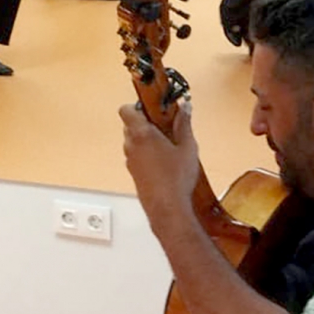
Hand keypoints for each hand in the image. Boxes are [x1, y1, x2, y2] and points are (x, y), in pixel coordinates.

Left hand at [120, 101, 199, 233]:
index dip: (137, 106)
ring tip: (167, 145)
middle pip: (130, 124)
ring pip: (132, 141)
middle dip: (145, 122)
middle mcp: (131, 145)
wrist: (167, 207)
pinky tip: (164, 161)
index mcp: (141, 134)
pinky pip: (136, 156)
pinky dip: (145, 153)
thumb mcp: (187, 147)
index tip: (154, 108)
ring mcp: (130, 160)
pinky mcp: (133, 173)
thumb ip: (184, 124)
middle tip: (165, 125)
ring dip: (145, 139)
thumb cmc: (177, 177)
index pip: (126, 110)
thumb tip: (185, 106)